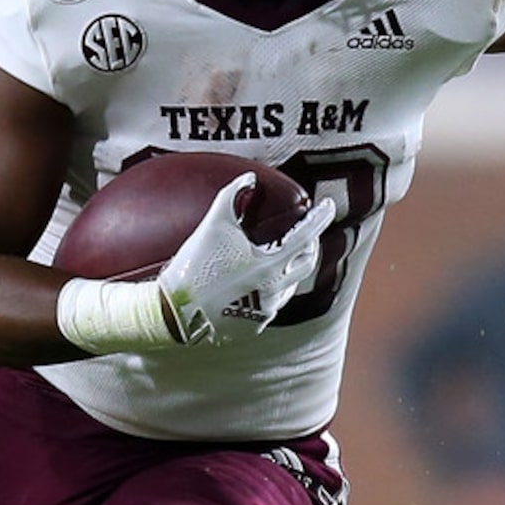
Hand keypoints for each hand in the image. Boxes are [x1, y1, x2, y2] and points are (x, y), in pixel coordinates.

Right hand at [159, 173, 334, 345]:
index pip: (305, 236)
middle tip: (304, 234)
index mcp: (270, 266)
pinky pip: (270, 306)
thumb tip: (249, 178)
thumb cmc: (196, 264)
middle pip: (306, 264)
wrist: (176, 312)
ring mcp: (265, 313)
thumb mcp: (214, 224)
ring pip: (289, 287)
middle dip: (309, 246)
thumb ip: (233, 195)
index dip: (320, 217)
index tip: (329, 205)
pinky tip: (256, 283)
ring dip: (288, 270)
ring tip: (277, 257)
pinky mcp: (252, 326)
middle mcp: (274, 292)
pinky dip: (269, 290)